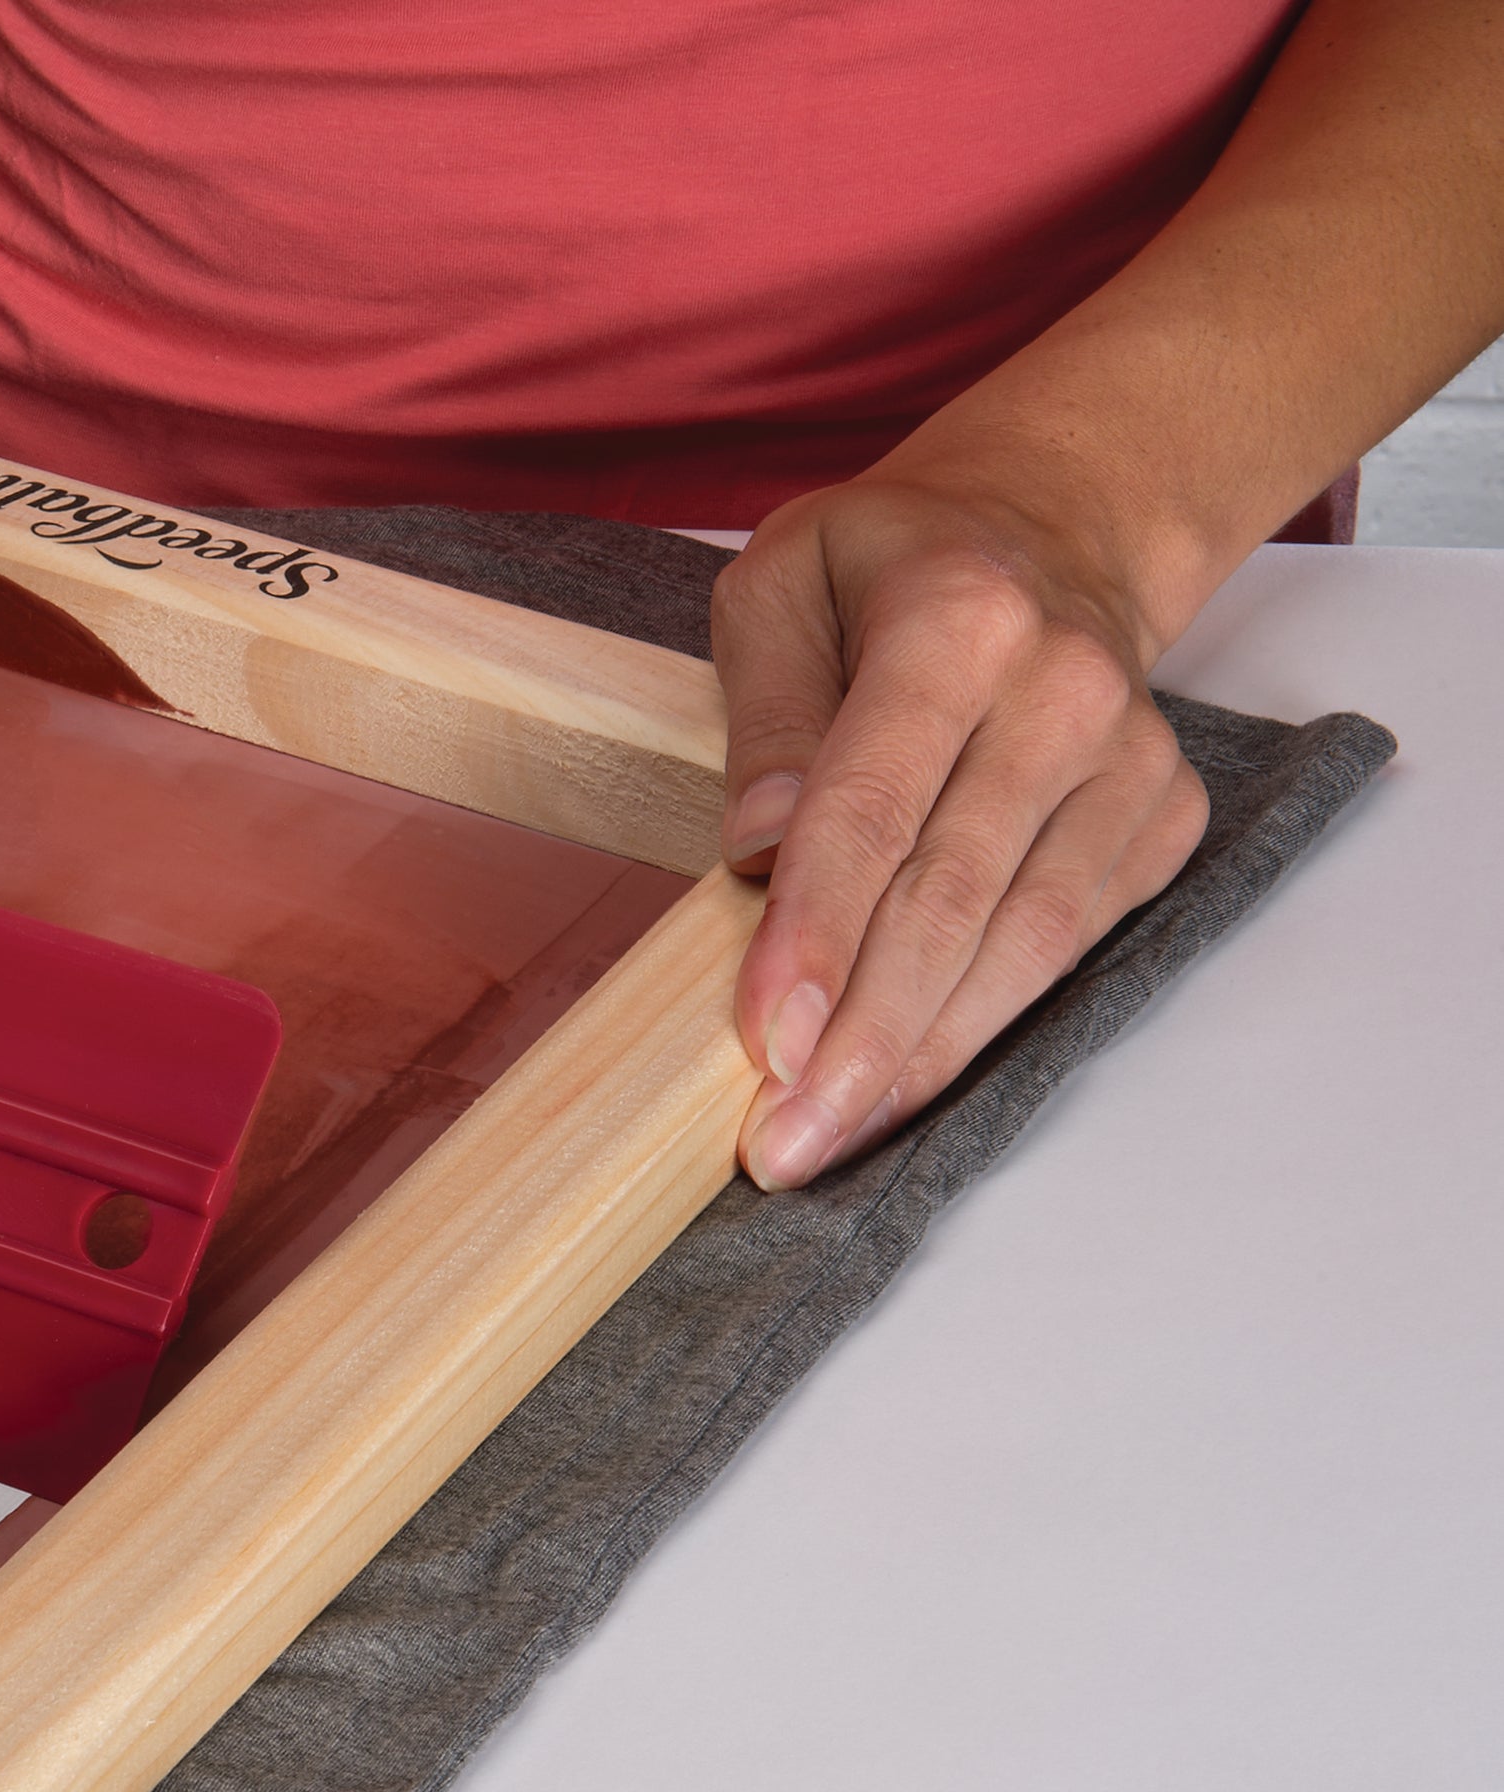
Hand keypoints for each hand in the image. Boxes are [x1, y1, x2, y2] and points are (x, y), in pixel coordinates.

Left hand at [712, 470, 1211, 1188]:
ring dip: (925, 1054)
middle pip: (952, 896)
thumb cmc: (890, 563)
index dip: (816, 933)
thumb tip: (756, 845)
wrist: (1058, 526)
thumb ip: (766, 709)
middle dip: (863, 1035)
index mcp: (959, 620)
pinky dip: (987, 1021)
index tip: (763, 1042)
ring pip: (1023, 941)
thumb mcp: (782, 581)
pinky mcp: (1160, 817)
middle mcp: (1064, 691)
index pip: (874, 804)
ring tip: (833, 1136)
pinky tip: (909, 1080)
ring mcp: (1130, 759)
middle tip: (787, 1141)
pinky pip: (1071, 944)